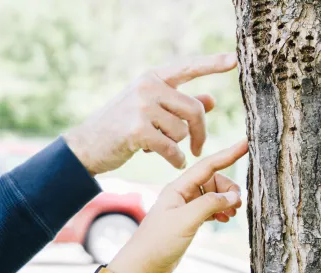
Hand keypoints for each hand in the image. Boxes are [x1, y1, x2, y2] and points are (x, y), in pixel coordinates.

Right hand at [64, 53, 237, 173]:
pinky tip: (175, 163)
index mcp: (151, 78)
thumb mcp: (148, 110)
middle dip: (200, 131)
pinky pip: (170, 147)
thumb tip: (211, 100)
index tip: (234, 61)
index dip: (211, 64)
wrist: (86, 146)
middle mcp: (147, 87)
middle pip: (193, 109)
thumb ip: (179, 104)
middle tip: (199, 148)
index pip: (187, 67)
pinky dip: (175, 158)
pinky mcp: (137, 130)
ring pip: (181, 131)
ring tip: (157, 146)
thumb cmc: (119, 128)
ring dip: (176, 145)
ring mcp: (141, 107)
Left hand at [109, 139, 247, 272]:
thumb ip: (210, 204)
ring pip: (212, 195)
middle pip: (213, 181)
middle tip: (238, 204)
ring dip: (225, 201)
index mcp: (178, 188)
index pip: (208, 165)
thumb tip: (234, 196)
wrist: (142, 266)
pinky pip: (209, 209)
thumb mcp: (186, 220)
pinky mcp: (187, 222)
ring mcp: (184, 208)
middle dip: (229, 189)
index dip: (228, 154)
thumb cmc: (158, 242)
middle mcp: (181, 195)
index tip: (247, 143)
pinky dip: (219, 211)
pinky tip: (224, 219)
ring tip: (232, 213)